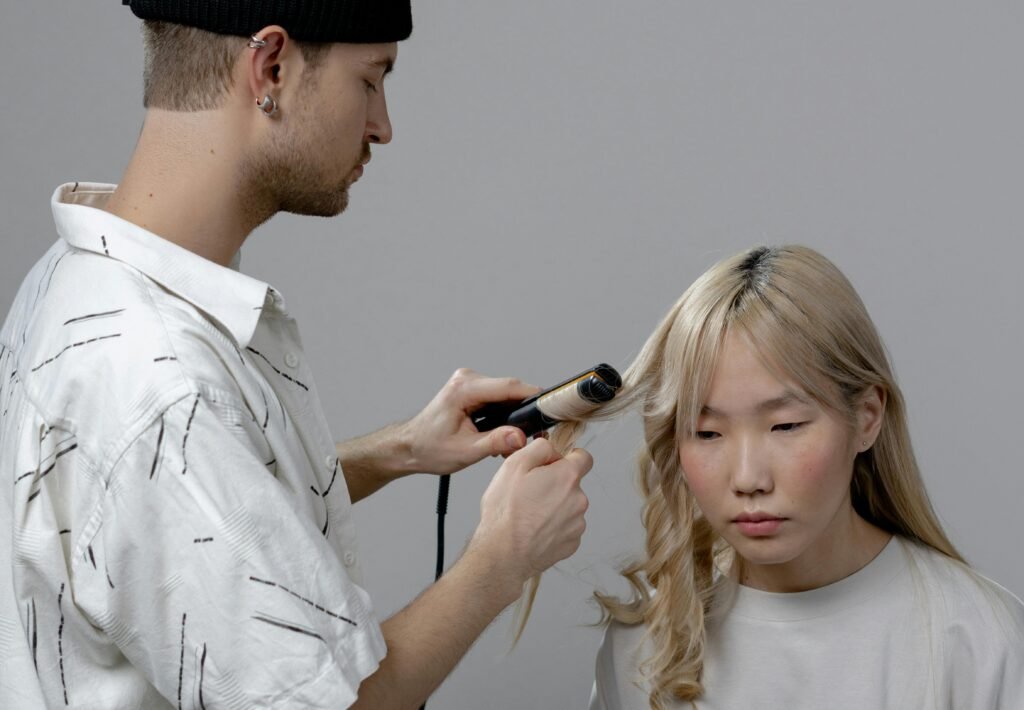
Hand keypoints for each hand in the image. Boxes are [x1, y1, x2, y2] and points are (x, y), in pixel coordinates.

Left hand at [401, 368, 540, 474]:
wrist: (410, 447)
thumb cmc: (429, 448)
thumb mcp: (465, 451)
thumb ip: (495, 443)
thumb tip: (521, 437)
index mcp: (464, 389)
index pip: (509, 387)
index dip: (533, 397)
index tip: (551, 409)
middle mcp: (467, 379)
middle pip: (510, 390)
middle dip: (525, 412)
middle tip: (536, 435)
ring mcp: (470, 383)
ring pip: (506, 395)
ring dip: (514, 415)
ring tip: (515, 440)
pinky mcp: (473, 390)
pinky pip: (498, 398)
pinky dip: (505, 415)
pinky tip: (503, 434)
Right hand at [467, 438, 592, 594]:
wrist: (503, 554)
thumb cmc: (506, 512)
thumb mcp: (514, 465)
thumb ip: (539, 448)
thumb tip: (551, 449)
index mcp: (567, 477)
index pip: (584, 458)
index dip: (567, 457)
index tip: (552, 465)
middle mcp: (579, 500)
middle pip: (572, 484)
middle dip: (555, 484)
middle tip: (529, 492)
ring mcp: (577, 524)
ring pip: (569, 507)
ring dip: (554, 506)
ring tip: (529, 514)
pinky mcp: (571, 544)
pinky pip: (566, 527)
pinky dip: (553, 526)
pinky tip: (534, 529)